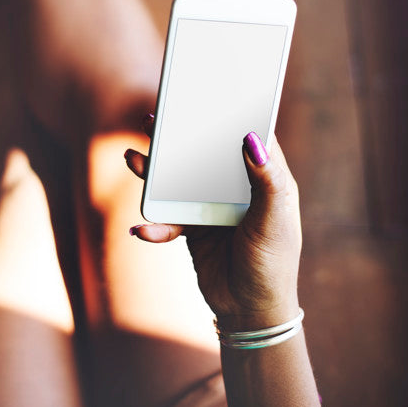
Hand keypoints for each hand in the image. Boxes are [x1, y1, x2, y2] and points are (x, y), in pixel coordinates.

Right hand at [125, 124, 301, 329]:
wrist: (250, 313)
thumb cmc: (273, 265)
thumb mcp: (274, 221)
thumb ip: (266, 179)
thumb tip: (251, 137)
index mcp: (264, 177)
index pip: (246, 135)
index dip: (228, 114)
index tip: (206, 93)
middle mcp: (237, 187)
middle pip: (204, 152)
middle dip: (179, 138)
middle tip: (155, 119)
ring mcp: (212, 206)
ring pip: (179, 179)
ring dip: (155, 171)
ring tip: (133, 159)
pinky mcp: (193, 228)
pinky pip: (168, 218)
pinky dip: (155, 224)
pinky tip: (142, 230)